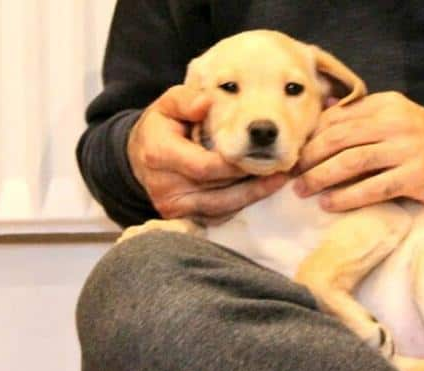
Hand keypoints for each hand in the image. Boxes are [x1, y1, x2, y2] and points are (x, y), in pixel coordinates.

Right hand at [128, 85, 287, 221]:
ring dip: (252, 195)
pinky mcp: (184, 217)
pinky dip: (241, 204)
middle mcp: (165, 186)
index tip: (260, 155)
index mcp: (159, 155)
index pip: (204, 167)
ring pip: (222, 207)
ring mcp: (174, 206)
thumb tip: (206, 102)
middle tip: (282, 168)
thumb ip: (186, 100)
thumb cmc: (163, 125)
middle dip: (251, 180)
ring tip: (279, 179)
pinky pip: (219, 215)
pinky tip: (261, 190)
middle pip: (218, 190)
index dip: (234, 164)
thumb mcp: (169, 104)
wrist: (141, 155)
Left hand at [294, 91, 423, 210]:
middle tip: (290, 174)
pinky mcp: (416, 175)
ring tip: (302, 190)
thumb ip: (363, 120)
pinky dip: (347, 197)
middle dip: (309, 157)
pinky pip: (374, 187)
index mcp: (386, 104)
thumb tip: (319, 123)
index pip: (337, 119)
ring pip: (352, 162)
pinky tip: (329, 204)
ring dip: (321, 177)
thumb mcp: (396, 120)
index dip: (311, 137)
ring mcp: (407, 148)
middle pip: (339, 138)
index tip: (293, 154)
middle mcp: (396, 121)